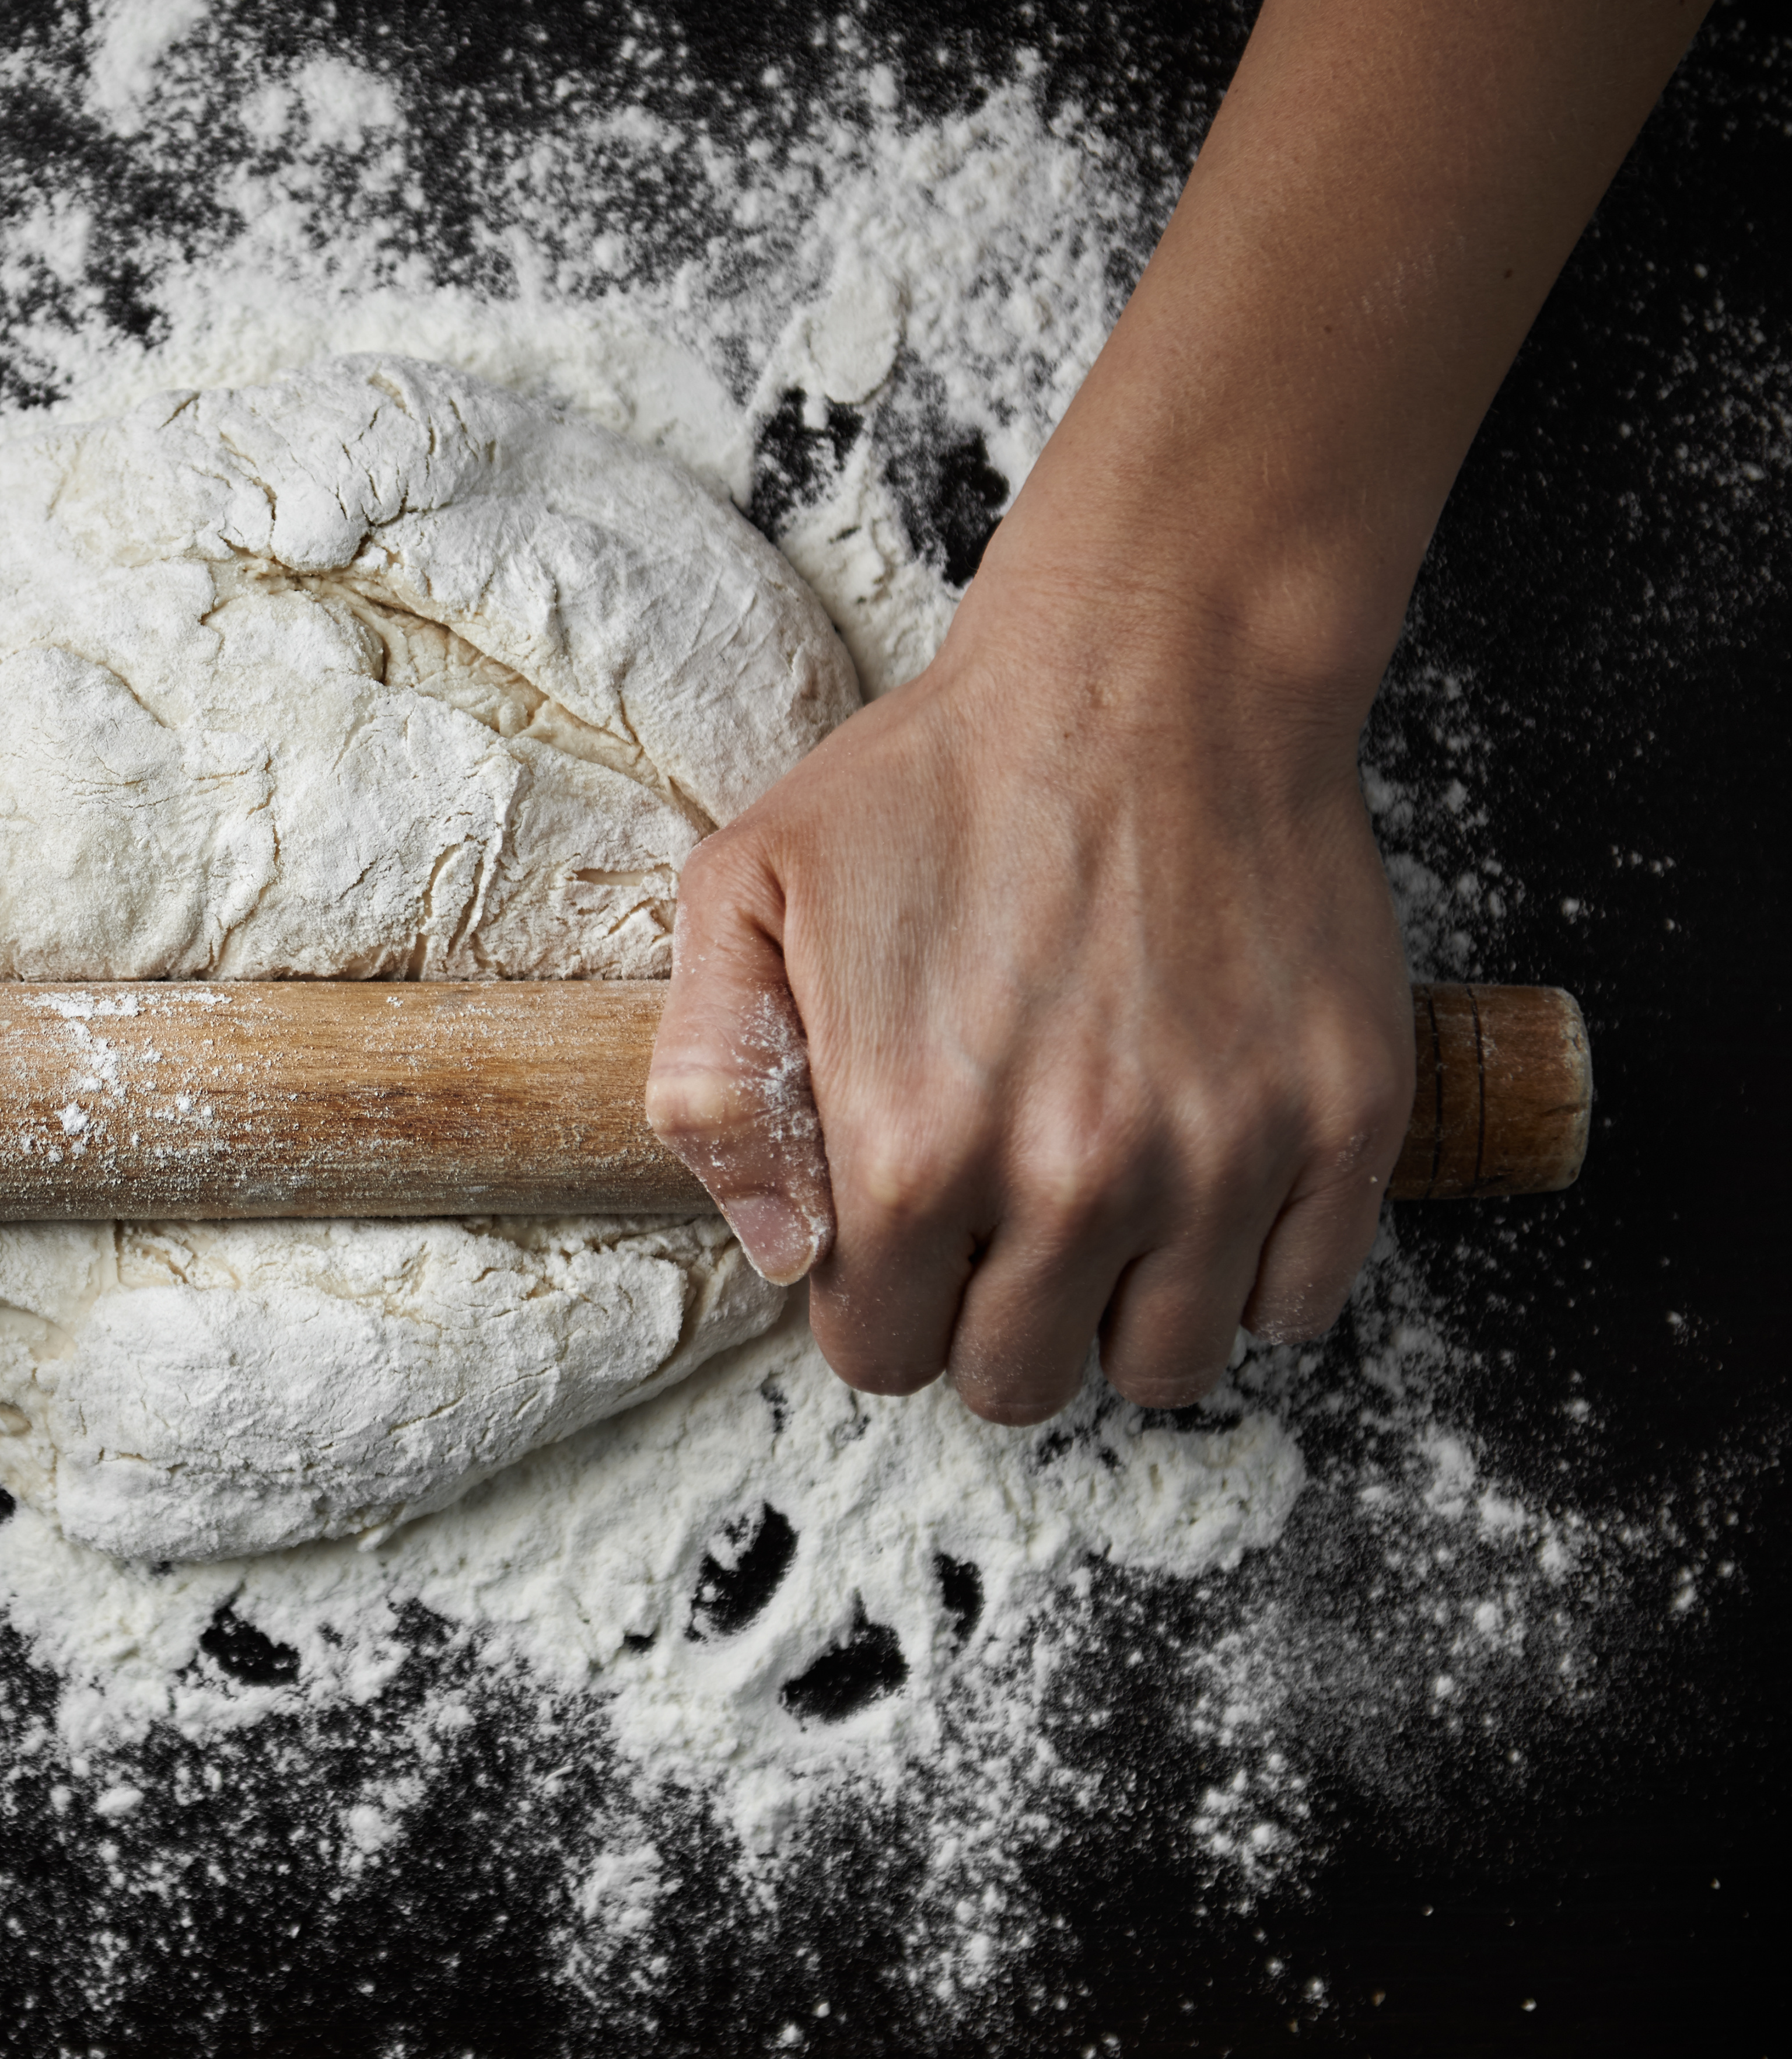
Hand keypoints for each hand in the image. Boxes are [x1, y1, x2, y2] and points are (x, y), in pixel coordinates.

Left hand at [650, 550, 1411, 1423]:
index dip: (876, 1299)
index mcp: (913, 1150)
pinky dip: (1251, 1271)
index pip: (880, 1354)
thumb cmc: (936, 780)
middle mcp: (1073, 1179)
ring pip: (1164, 1368)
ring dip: (1118, 1313)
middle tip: (994, 1216)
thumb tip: (773, 1250)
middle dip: (986, 1320)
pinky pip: (1299, 1304)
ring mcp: (1223, 1159)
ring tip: (1096, 1206)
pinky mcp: (1345, 1125)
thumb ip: (712, 1086)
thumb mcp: (746, 894)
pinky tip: (1202, 1182)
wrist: (1152, 675)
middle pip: (1015, 1382)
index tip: (897, 1224)